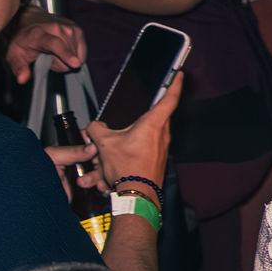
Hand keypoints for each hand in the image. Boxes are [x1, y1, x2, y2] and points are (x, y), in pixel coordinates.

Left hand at [2, 6, 84, 82]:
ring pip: (77, 56)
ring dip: (67, 59)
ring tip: (54, 52)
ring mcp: (69, 27)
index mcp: (40, 34)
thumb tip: (22, 79)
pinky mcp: (77, 29)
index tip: (75, 63)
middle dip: (59, 63)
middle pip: (68, 58)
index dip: (66, 54)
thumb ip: (19, 67)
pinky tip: (63, 49)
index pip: (55, 44)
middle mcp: (57, 28)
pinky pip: (82, 52)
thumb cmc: (23, 39)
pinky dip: (74, 54)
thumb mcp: (15, 54)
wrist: (30, 20)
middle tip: (47, 56)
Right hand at [85, 67, 181, 197]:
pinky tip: (109, 174)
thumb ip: (97, 129)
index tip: (178, 73)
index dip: (173, 83)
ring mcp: (161, 149)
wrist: (137, 197)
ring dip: (121, 149)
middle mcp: (161, 135)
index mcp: (153, 124)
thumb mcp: (105, 144)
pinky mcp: (156, 161)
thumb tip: (94, 127)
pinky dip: (124, 162)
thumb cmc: (127, 169)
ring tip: (104, 164)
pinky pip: (138, 156)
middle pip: (149, 120)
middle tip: (118, 130)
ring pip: (139, 142)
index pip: (169, 97)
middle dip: (130, 126)